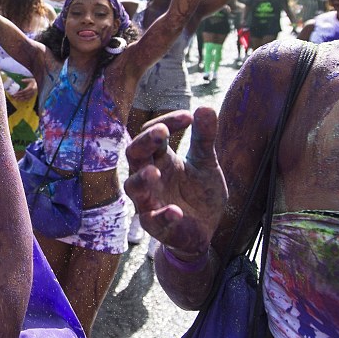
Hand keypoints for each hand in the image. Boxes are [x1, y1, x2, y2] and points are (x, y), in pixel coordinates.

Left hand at [12, 77, 37, 101]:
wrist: (39, 85)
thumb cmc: (34, 82)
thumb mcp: (30, 80)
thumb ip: (26, 80)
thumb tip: (21, 80)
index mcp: (31, 88)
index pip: (24, 91)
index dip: (19, 93)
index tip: (15, 93)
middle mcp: (32, 92)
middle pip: (24, 95)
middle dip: (19, 96)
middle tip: (14, 97)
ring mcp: (32, 95)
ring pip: (26, 98)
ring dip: (20, 99)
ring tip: (16, 99)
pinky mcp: (33, 96)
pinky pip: (28, 99)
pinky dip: (24, 100)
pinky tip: (20, 100)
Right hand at [124, 108, 228, 258]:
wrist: (205, 230)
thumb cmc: (199, 194)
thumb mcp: (206, 164)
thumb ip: (204, 139)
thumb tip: (204, 107)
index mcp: (160, 158)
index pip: (153, 134)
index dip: (168, 122)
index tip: (189, 117)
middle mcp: (149, 176)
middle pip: (134, 155)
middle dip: (144, 143)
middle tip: (160, 132)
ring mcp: (149, 201)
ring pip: (133, 187)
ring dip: (142, 179)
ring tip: (156, 173)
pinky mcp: (156, 226)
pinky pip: (153, 220)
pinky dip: (162, 216)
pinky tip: (176, 212)